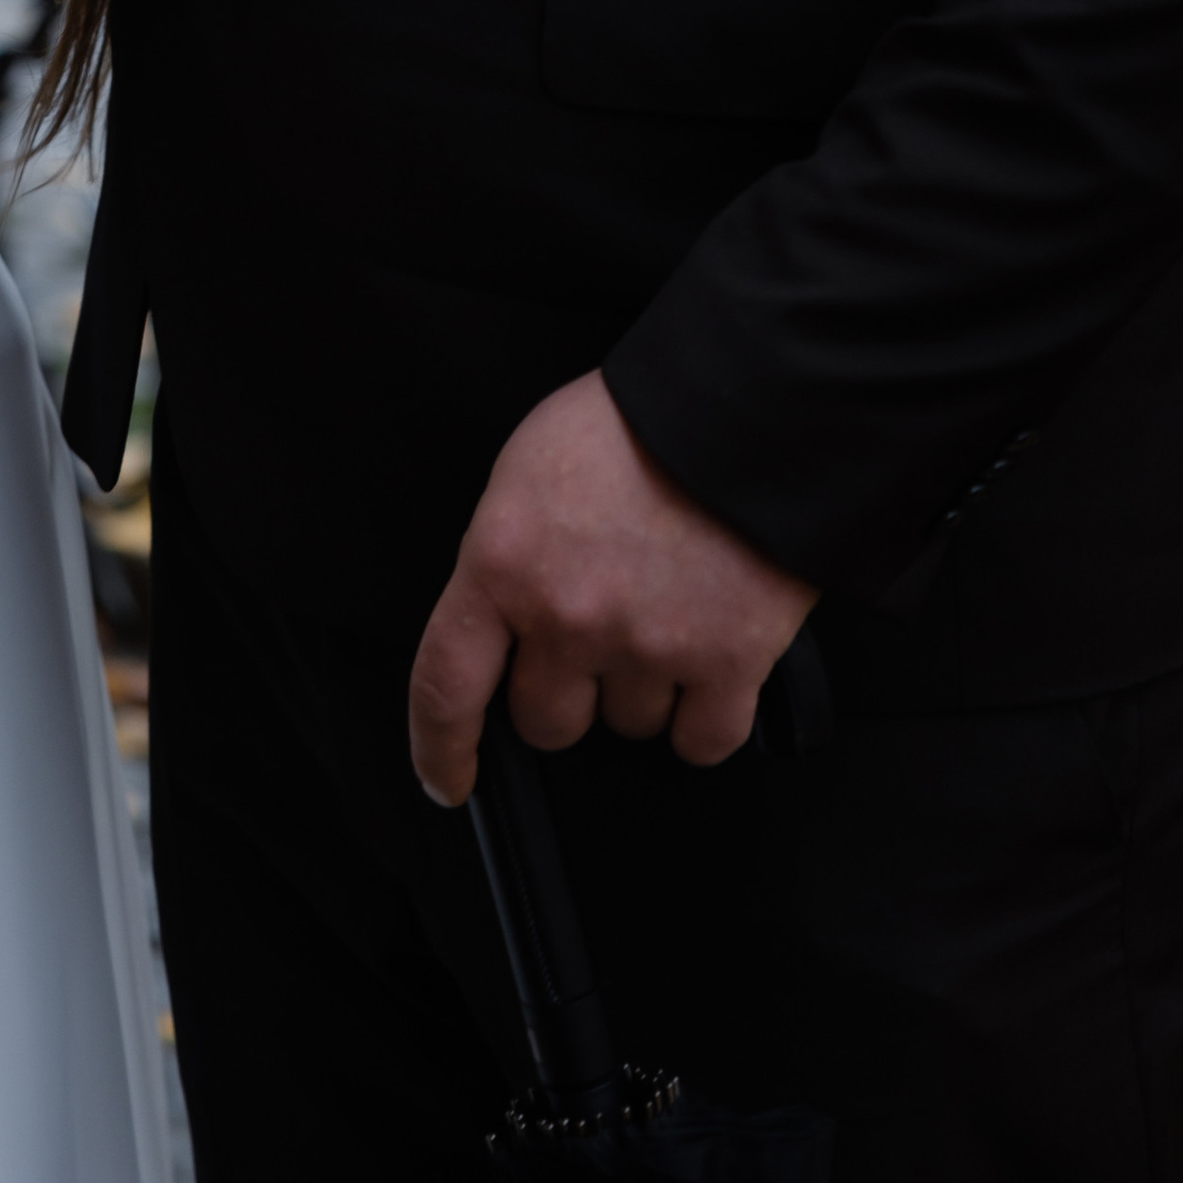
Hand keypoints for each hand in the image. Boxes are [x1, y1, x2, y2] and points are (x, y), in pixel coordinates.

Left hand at [407, 372, 815, 799]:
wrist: (742, 404)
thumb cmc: (636, 422)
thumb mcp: (529, 469)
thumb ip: (511, 555)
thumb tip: (507, 615)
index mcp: (503, 561)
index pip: (445, 684)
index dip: (440, 748)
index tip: (446, 778)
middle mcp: (567, 616)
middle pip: (547, 722)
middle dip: (567, 690)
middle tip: (598, 632)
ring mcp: (646, 645)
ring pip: (629, 726)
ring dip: (641, 688)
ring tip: (665, 609)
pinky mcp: (725, 663)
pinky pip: (702, 741)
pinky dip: (706, 717)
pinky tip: (708, 662)